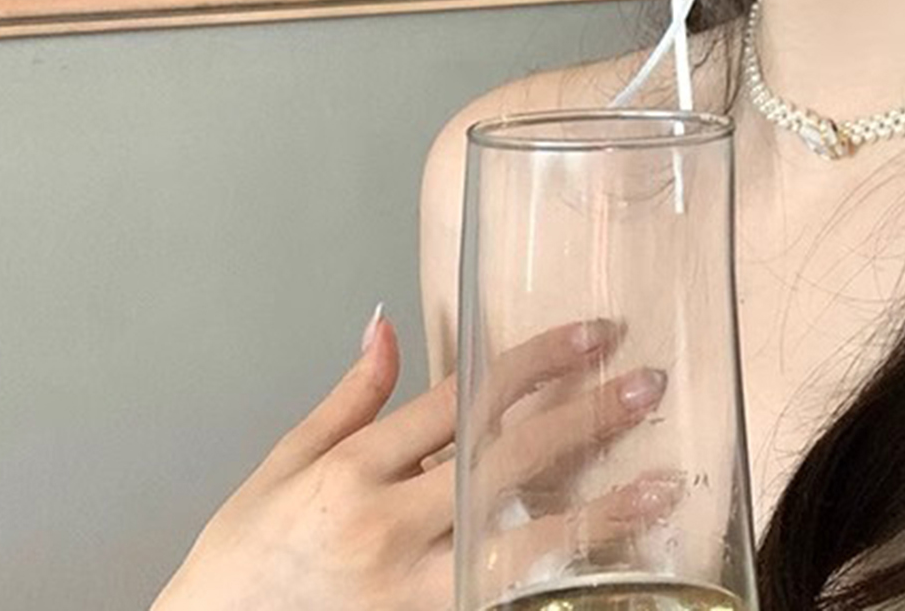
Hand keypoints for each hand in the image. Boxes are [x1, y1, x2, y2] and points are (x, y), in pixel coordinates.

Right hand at [152, 309, 681, 610]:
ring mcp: (409, 597)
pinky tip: (614, 572)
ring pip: (519, 549)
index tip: (594, 334)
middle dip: (583, 419)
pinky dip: (559, 585)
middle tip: (648, 384)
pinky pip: (502, 606)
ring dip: (597, 515)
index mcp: (352, 475)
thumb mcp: (281, 467)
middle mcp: (386, 533)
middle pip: (504, 464)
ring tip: (664, 486)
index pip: (463, 401)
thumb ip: (348, 399)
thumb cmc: (240, 562)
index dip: (535, 363)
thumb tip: (386, 322)